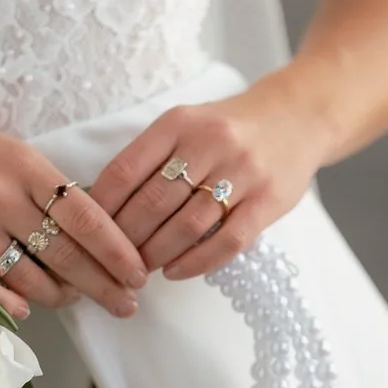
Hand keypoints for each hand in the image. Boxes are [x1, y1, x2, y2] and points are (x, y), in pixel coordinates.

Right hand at [0, 79, 146, 318]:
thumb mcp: (3, 148)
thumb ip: (39, 186)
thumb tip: (84, 229)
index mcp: (22, 164)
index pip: (85, 215)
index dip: (116, 250)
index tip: (138, 273)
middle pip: (64, 253)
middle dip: (101, 285)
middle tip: (125, 305)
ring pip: (27, 277)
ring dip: (57, 295)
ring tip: (74, 300)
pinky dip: (10, 302)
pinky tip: (27, 309)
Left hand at [88, 70, 331, 280]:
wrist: (299, 116)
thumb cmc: (230, 128)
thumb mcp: (186, 124)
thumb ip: (151, 157)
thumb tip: (103, 207)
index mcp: (179, 123)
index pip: (125, 170)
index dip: (101, 208)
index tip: (88, 232)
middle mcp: (209, 143)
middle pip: (153, 203)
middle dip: (126, 239)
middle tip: (113, 261)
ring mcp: (242, 173)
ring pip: (187, 226)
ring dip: (157, 254)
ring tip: (141, 269)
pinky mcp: (268, 201)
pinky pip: (226, 241)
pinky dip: (196, 262)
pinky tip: (176, 271)